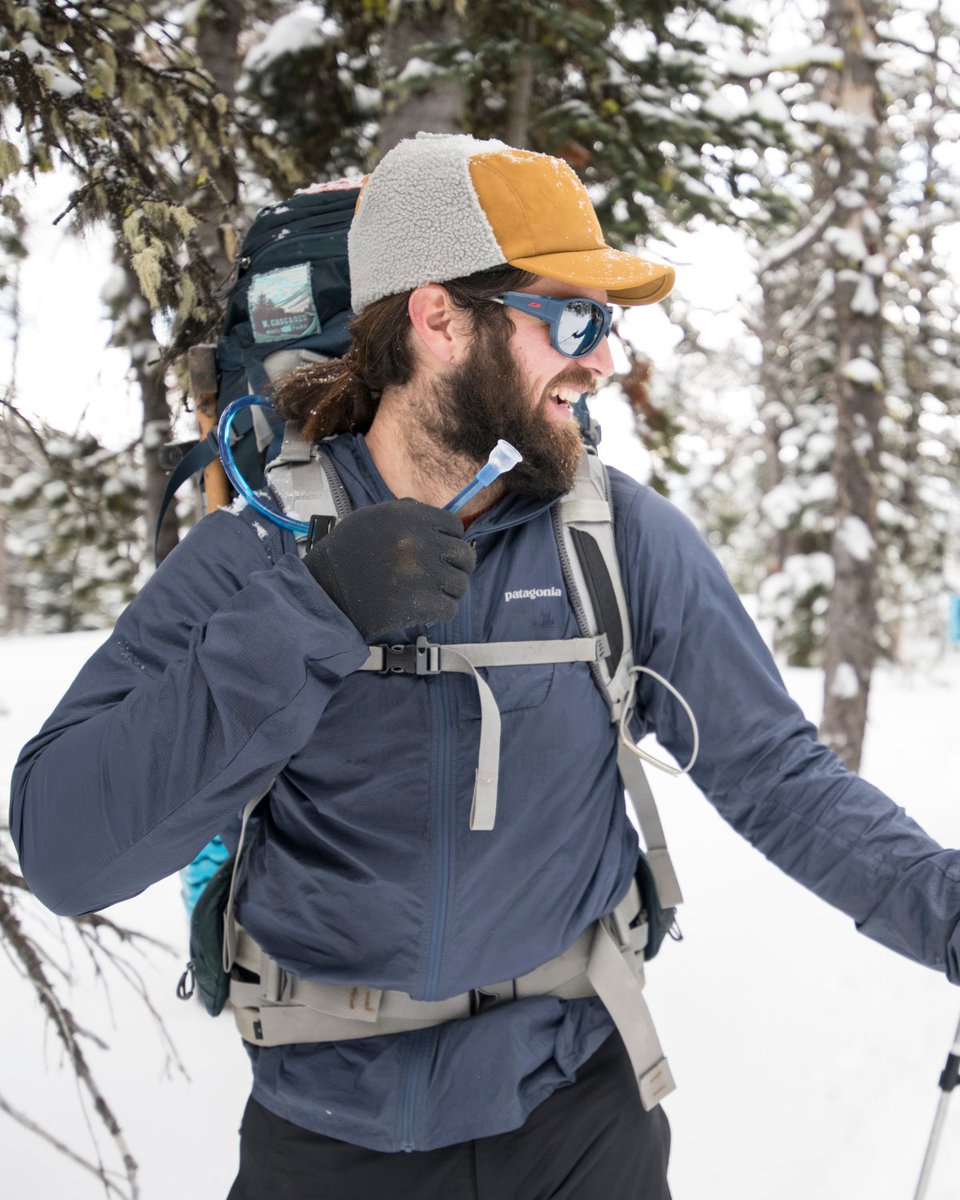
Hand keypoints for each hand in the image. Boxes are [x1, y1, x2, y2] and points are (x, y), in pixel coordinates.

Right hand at [304, 499, 475, 639]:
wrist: (324, 591)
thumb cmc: (343, 556)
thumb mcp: (371, 518)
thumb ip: (406, 514)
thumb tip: (435, 520)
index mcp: (408, 516)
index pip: (454, 526)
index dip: (450, 540)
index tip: (441, 552)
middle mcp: (419, 541)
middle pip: (463, 555)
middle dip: (456, 567)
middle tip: (441, 577)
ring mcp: (422, 573)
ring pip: (460, 583)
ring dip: (448, 591)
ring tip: (429, 594)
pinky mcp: (420, 603)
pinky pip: (450, 608)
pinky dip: (440, 612)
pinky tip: (423, 609)